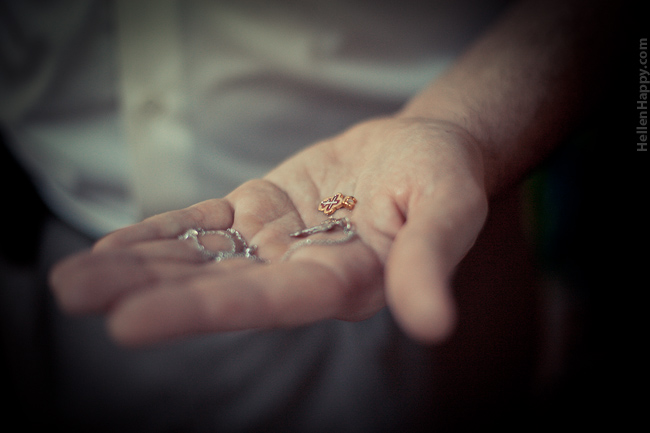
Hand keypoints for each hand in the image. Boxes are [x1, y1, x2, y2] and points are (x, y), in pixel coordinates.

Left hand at [50, 116, 487, 345]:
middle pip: (220, 285)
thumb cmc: (443, 178)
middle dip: (148, 291)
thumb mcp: (449, 210)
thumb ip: (430, 263)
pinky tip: (114, 248)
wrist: (424, 148)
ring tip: (73, 279)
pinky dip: (163, 235)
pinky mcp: (262, 211)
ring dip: (140, 266)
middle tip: (72, 296)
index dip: (203, 310)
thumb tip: (433, 326)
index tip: (128, 322)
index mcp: (344, 281)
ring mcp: (277, 243)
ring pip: (204, 258)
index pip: (268, 302)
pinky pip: (208, 224)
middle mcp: (301, 271)